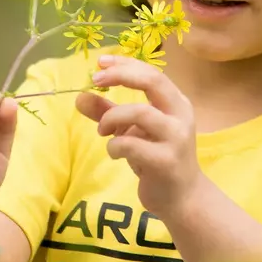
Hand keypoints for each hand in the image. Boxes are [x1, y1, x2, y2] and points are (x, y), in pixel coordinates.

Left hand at [75, 55, 202, 218]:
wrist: (182, 198)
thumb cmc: (157, 159)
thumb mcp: (132, 132)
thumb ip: (108, 113)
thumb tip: (79, 97)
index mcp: (176, 103)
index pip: (151, 72)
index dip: (126, 63)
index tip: (101, 62)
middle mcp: (180, 115)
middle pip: (152, 81)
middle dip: (121, 75)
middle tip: (96, 80)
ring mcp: (175, 138)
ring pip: (140, 112)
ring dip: (112, 118)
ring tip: (102, 131)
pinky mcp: (165, 162)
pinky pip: (131, 145)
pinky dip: (115, 145)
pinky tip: (114, 152)